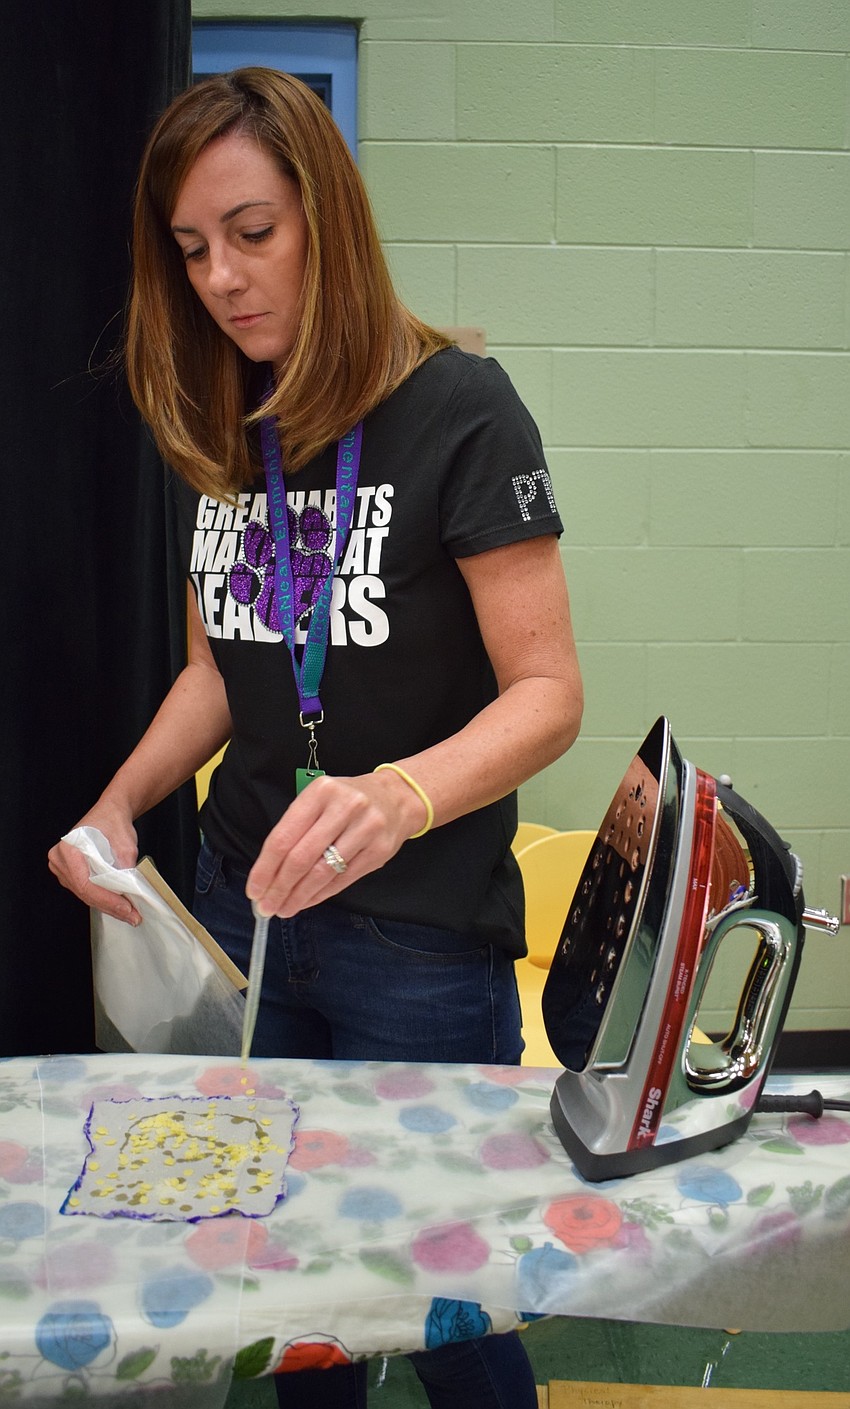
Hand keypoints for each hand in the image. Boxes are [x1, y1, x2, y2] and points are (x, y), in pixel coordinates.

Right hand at [47, 800, 141, 925]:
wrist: (110, 812)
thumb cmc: (114, 822)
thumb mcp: (125, 845)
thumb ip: (125, 868)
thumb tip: (130, 892)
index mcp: (68, 849)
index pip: (85, 883)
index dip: (106, 899)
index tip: (126, 907)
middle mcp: (60, 859)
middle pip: (84, 892)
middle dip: (110, 906)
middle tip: (132, 916)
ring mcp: (63, 868)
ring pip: (85, 895)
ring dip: (107, 905)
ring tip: (129, 914)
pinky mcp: (70, 874)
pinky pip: (86, 891)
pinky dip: (103, 899)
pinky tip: (118, 907)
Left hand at [246, 771, 425, 918]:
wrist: (396, 798)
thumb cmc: (347, 801)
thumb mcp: (318, 800)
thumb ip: (295, 830)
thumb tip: (268, 873)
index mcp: (320, 792)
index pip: (284, 837)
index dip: (265, 868)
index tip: (254, 890)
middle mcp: (344, 807)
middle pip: (301, 858)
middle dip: (279, 887)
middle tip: (267, 906)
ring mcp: (366, 829)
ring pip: (322, 872)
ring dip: (299, 896)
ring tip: (284, 909)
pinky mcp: (379, 850)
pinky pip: (342, 880)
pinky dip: (320, 895)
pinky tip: (307, 901)